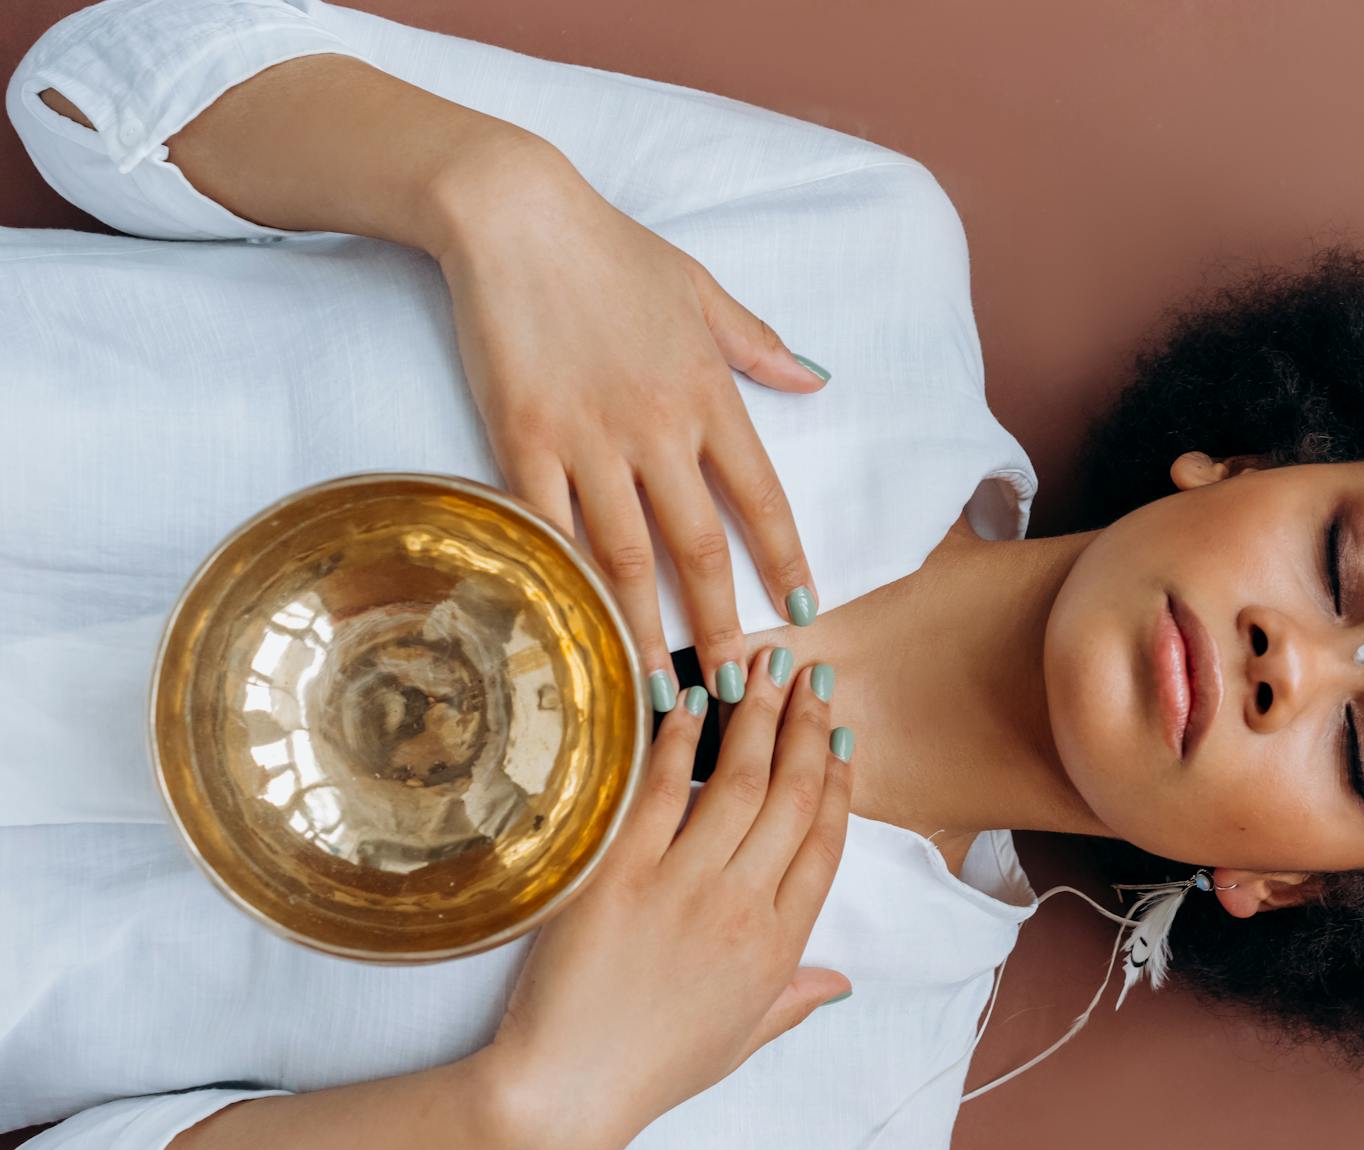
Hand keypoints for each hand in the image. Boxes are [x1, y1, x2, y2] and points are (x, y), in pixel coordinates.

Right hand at [431, 140, 828, 706]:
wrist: (513, 213)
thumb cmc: (609, 248)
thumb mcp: (700, 288)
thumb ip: (757, 345)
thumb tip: (815, 381)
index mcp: (708, 395)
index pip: (761, 496)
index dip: (785, 560)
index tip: (805, 611)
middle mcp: (656, 429)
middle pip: (699, 547)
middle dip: (721, 623)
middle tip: (735, 687)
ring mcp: (588, 440)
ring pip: (627, 555)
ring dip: (647, 627)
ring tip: (659, 687)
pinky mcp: (522, 441)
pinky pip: (550, 529)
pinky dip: (567, 582)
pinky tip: (574, 629)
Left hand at [480, 646, 854, 1149]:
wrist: (565, 1092)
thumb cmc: (650, 1070)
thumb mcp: (741, 1041)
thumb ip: (794, 999)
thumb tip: (839, 982)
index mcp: (779, 948)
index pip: (825, 844)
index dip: (838, 782)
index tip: (841, 737)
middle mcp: (742, 909)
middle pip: (790, 798)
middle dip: (805, 727)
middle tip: (812, 675)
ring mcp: (682, 890)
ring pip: (737, 784)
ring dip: (757, 717)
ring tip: (765, 666)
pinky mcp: (619, 878)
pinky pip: (658, 795)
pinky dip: (678, 744)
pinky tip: (692, 703)